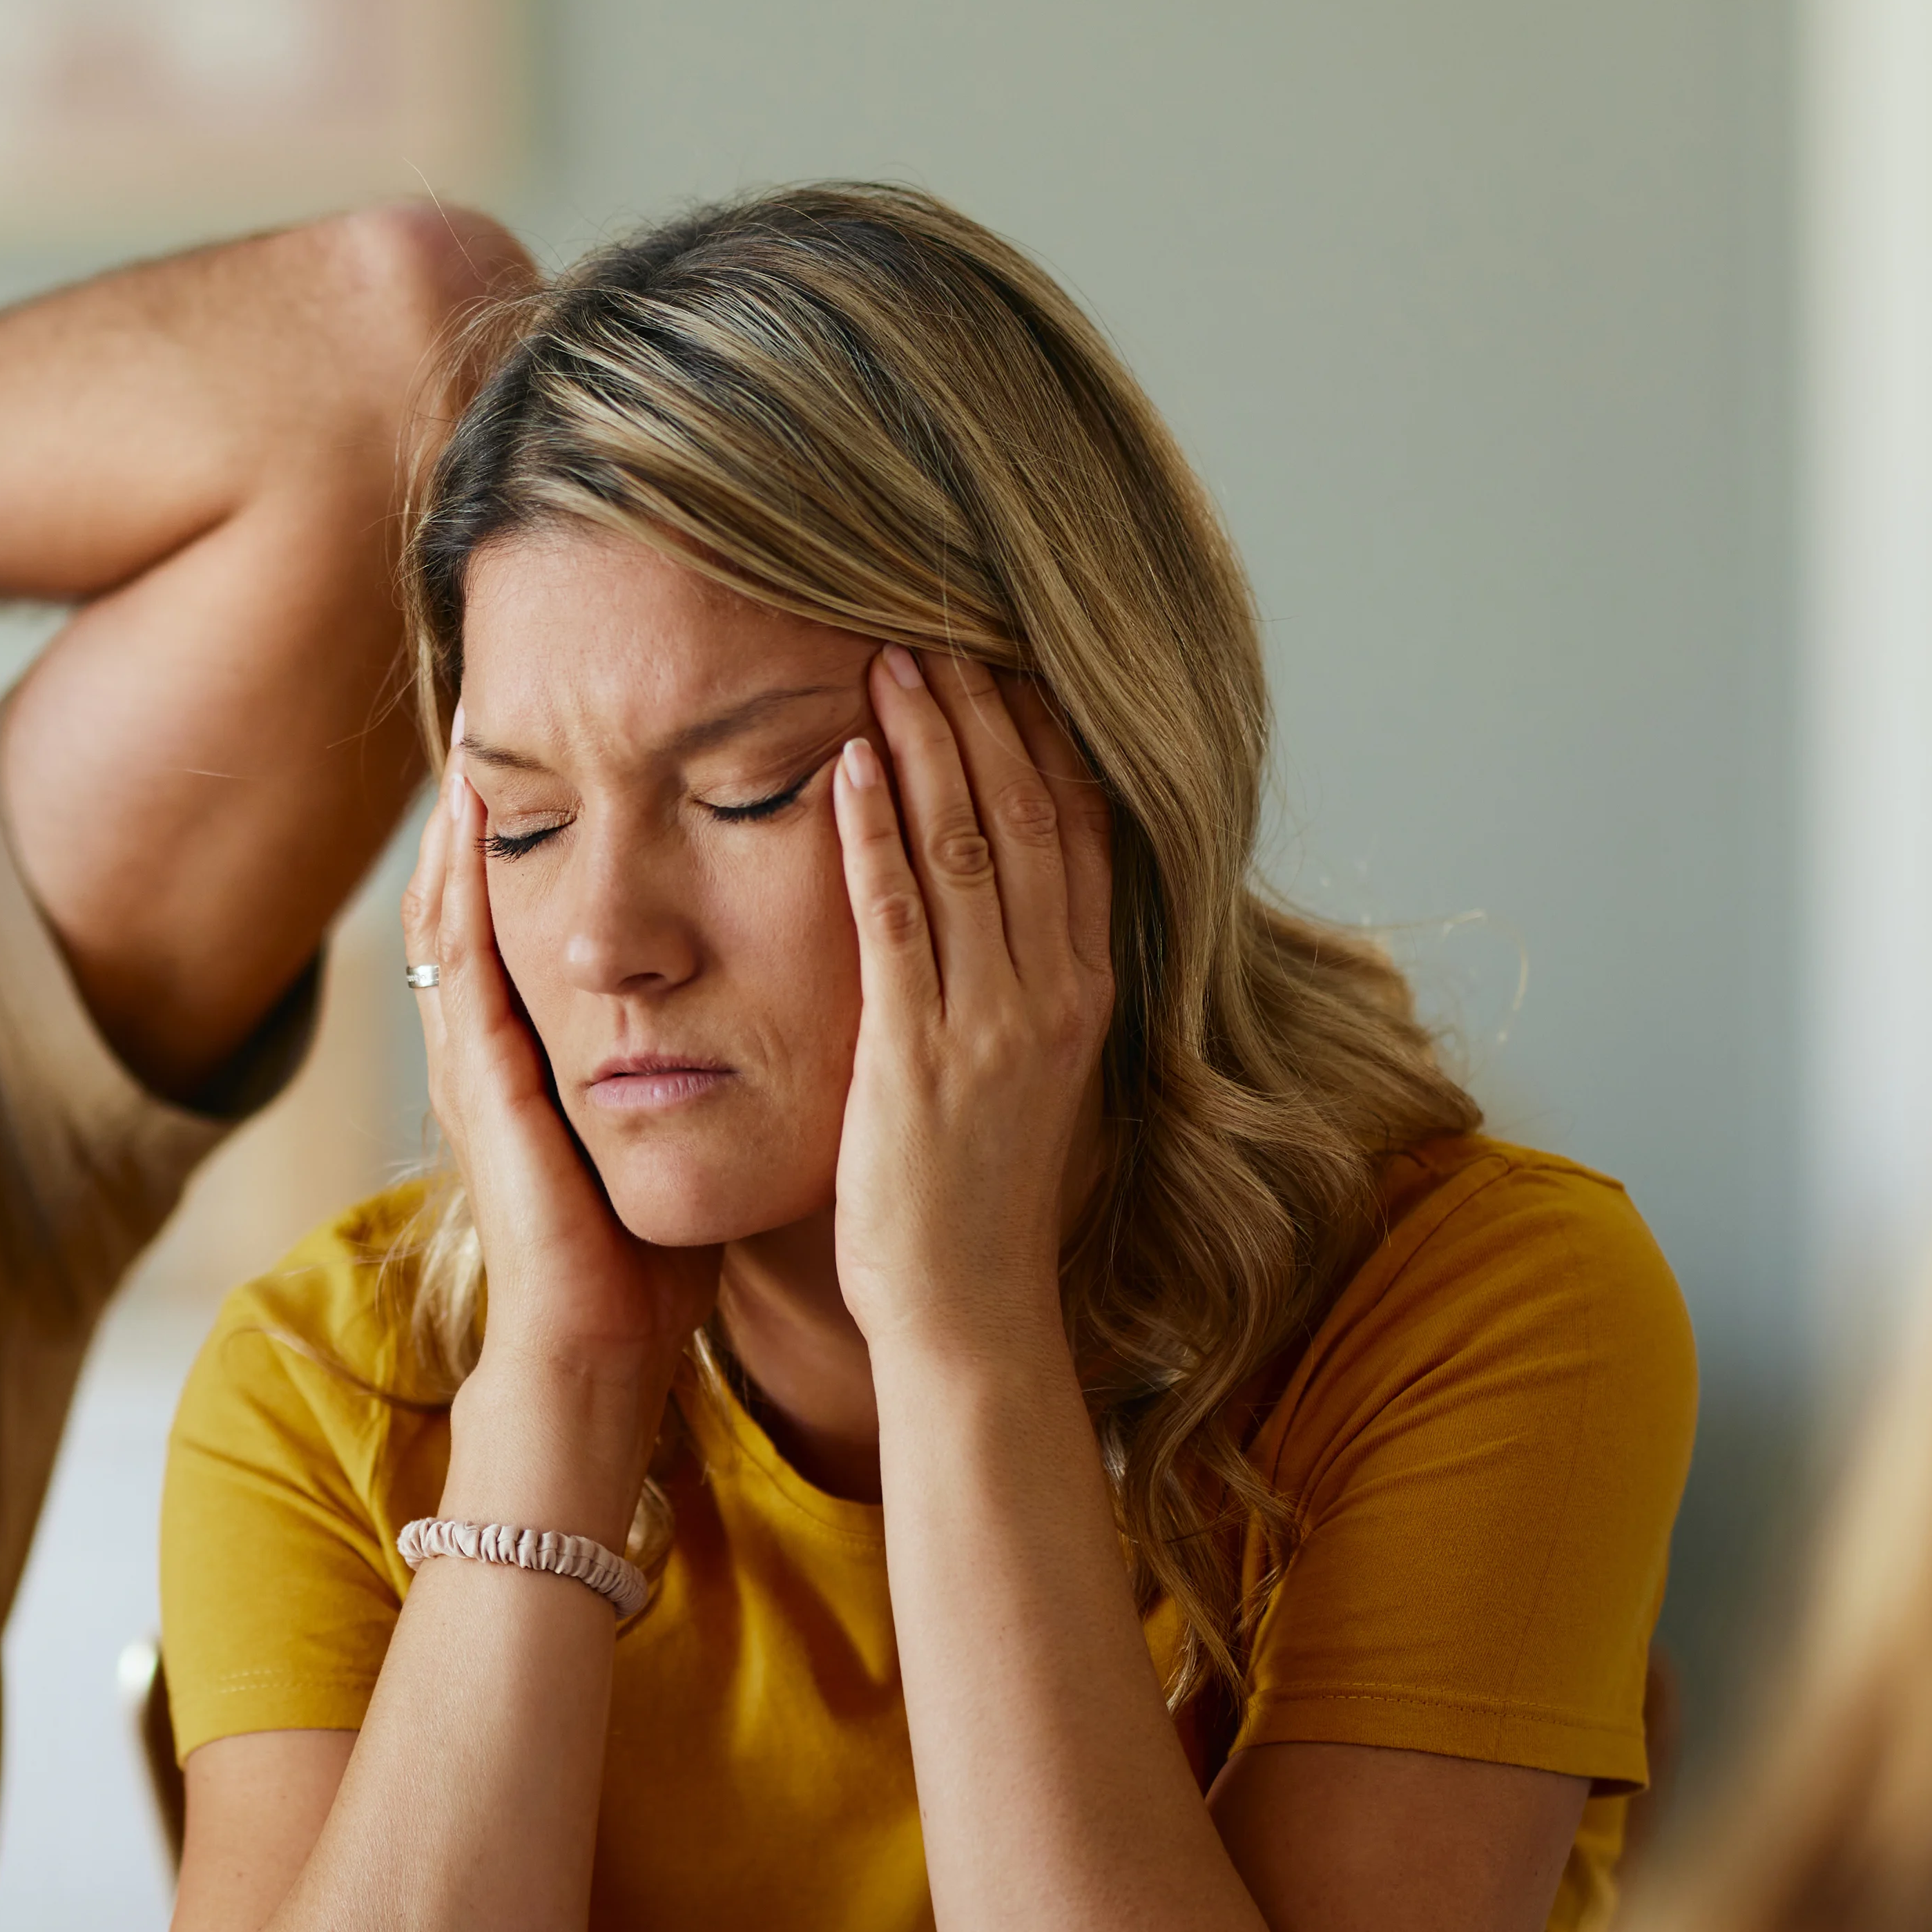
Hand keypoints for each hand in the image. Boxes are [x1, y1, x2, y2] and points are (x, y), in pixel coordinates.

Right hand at [408, 757, 716, 1421]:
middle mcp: (489, 1053)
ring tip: (466, 741)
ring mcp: (474, 1068)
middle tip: (490, 714)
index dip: (527, 837)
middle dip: (470, 813)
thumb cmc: (648, 1262)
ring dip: (452, 829)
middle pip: (462, 899)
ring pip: (446, 916)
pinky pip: (456, 964)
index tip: (554, 755)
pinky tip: (467, 822)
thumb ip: (694, 1070)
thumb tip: (762, 1009)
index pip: (513, 923)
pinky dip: (456, 887)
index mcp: (535, 1060)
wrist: (600, 1354)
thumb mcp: (673, 1134)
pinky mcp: (482, 1088)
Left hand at [828, 649, 1114, 1373]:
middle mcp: (1053, 995)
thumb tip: (996, 896)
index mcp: (1081, 992)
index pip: (1079, 829)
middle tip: (939, 617)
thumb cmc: (973, 1196)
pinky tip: (850, 764)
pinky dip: (876, 837)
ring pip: (970, 850)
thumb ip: (1014, 980)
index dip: (1045, 734)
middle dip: (988, 712)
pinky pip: (899, 924)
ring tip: (892, 655)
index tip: (1009, 653)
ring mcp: (992, 1026)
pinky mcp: (921, 1059)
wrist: (968, 1313)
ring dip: (931, 745)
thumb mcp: (1019, 1069)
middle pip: (1031, 815)